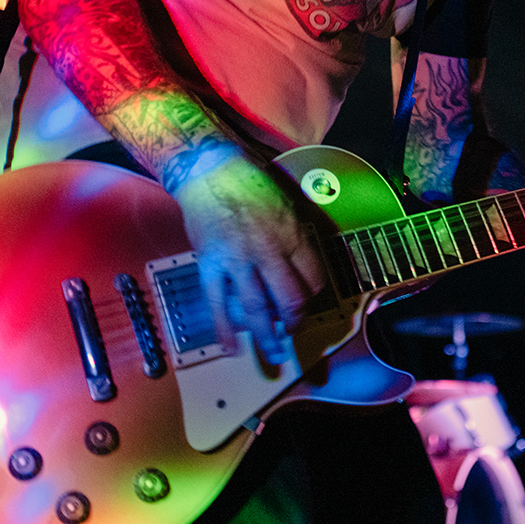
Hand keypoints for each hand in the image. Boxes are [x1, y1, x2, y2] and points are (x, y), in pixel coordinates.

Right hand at [170, 148, 325, 364]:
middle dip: (294, 322)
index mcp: (292, 235)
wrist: (211, 171)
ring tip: (272, 352)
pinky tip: (232, 347)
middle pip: (290, 299)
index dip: (312, 296)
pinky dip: (225, 330)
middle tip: (292, 330)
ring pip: (257, 308)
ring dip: (266, 336)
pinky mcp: (211, 265)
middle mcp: (268, 250)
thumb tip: (301, 270)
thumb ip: (296, 238)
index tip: (306, 301)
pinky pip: (218, 304)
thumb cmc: (251, 186)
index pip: (314, 278)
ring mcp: (238, 260)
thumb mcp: (286, 207)